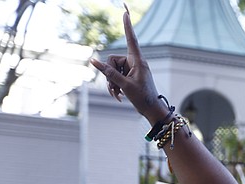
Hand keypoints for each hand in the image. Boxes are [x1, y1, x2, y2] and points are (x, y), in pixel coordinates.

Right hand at [89, 6, 168, 123]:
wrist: (151, 110)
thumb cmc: (143, 98)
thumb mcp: (124, 85)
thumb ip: (109, 73)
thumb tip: (94, 61)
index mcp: (138, 61)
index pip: (132, 40)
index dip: (127, 26)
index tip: (125, 13)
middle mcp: (134, 62)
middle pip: (112, 60)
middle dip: (110, 74)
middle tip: (116, 88)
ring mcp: (131, 69)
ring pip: (112, 70)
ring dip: (112, 83)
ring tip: (118, 94)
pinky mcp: (128, 76)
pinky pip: (114, 76)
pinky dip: (114, 86)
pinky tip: (119, 97)